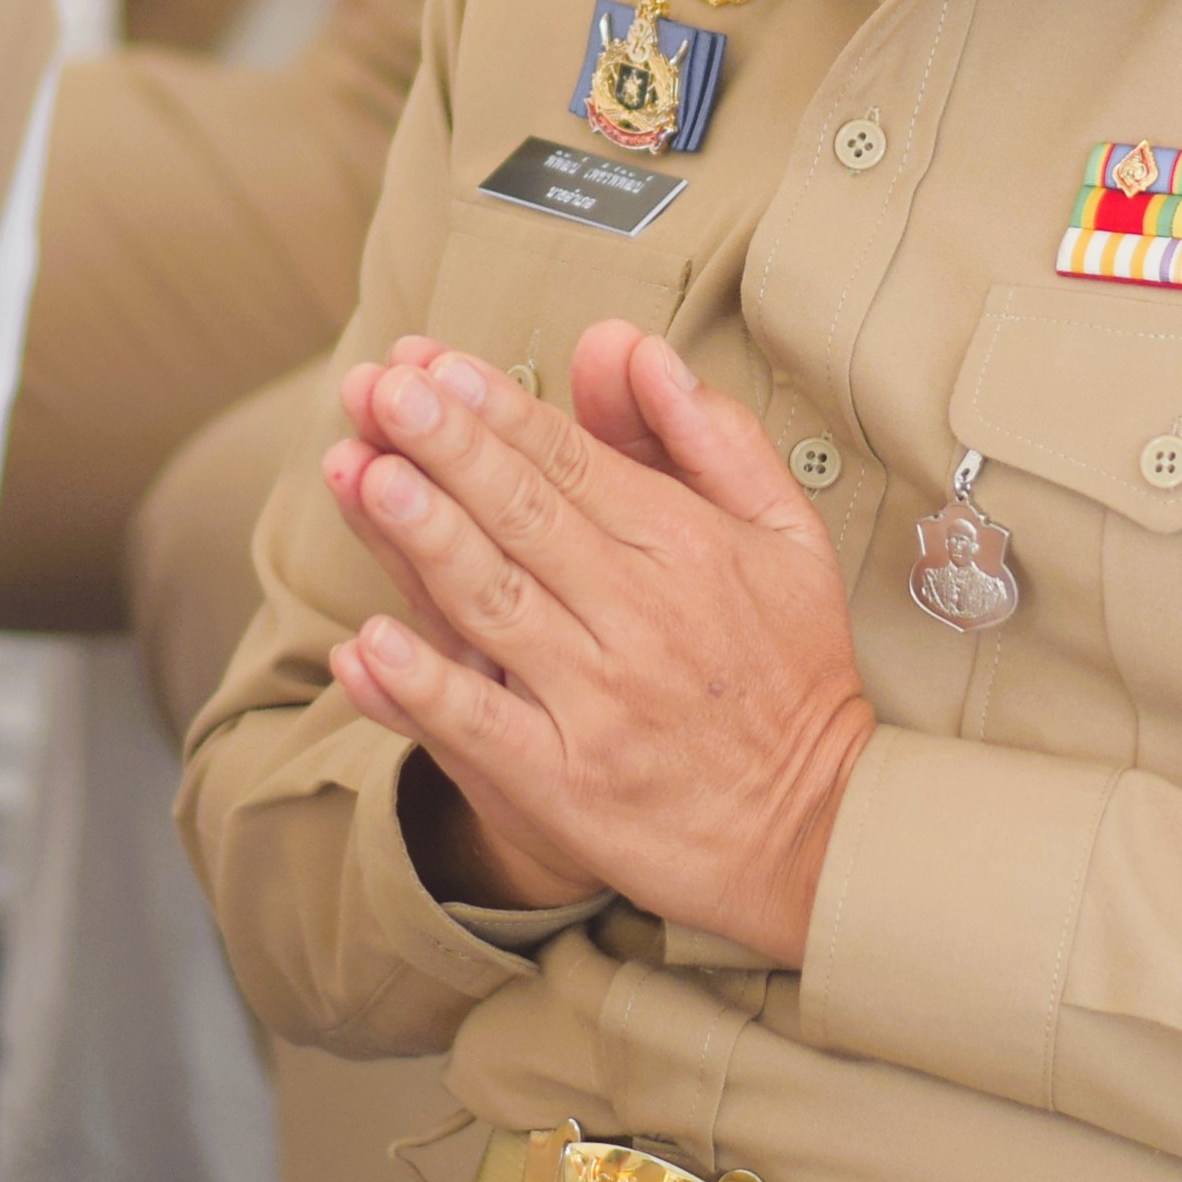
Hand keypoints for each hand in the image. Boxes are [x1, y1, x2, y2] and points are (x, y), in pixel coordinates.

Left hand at [322, 319, 876, 963]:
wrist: (815, 831)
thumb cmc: (792, 670)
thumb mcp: (784, 533)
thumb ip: (710, 435)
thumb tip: (638, 350)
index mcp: (689, 549)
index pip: (574, 463)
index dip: (500, 411)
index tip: (436, 364)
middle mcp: (640, 619)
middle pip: (526, 517)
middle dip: (448, 447)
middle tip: (383, 388)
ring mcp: (599, 704)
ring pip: (496, 604)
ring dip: (424, 539)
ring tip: (366, 473)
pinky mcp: (567, 786)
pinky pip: (482, 728)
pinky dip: (425, 686)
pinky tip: (370, 642)